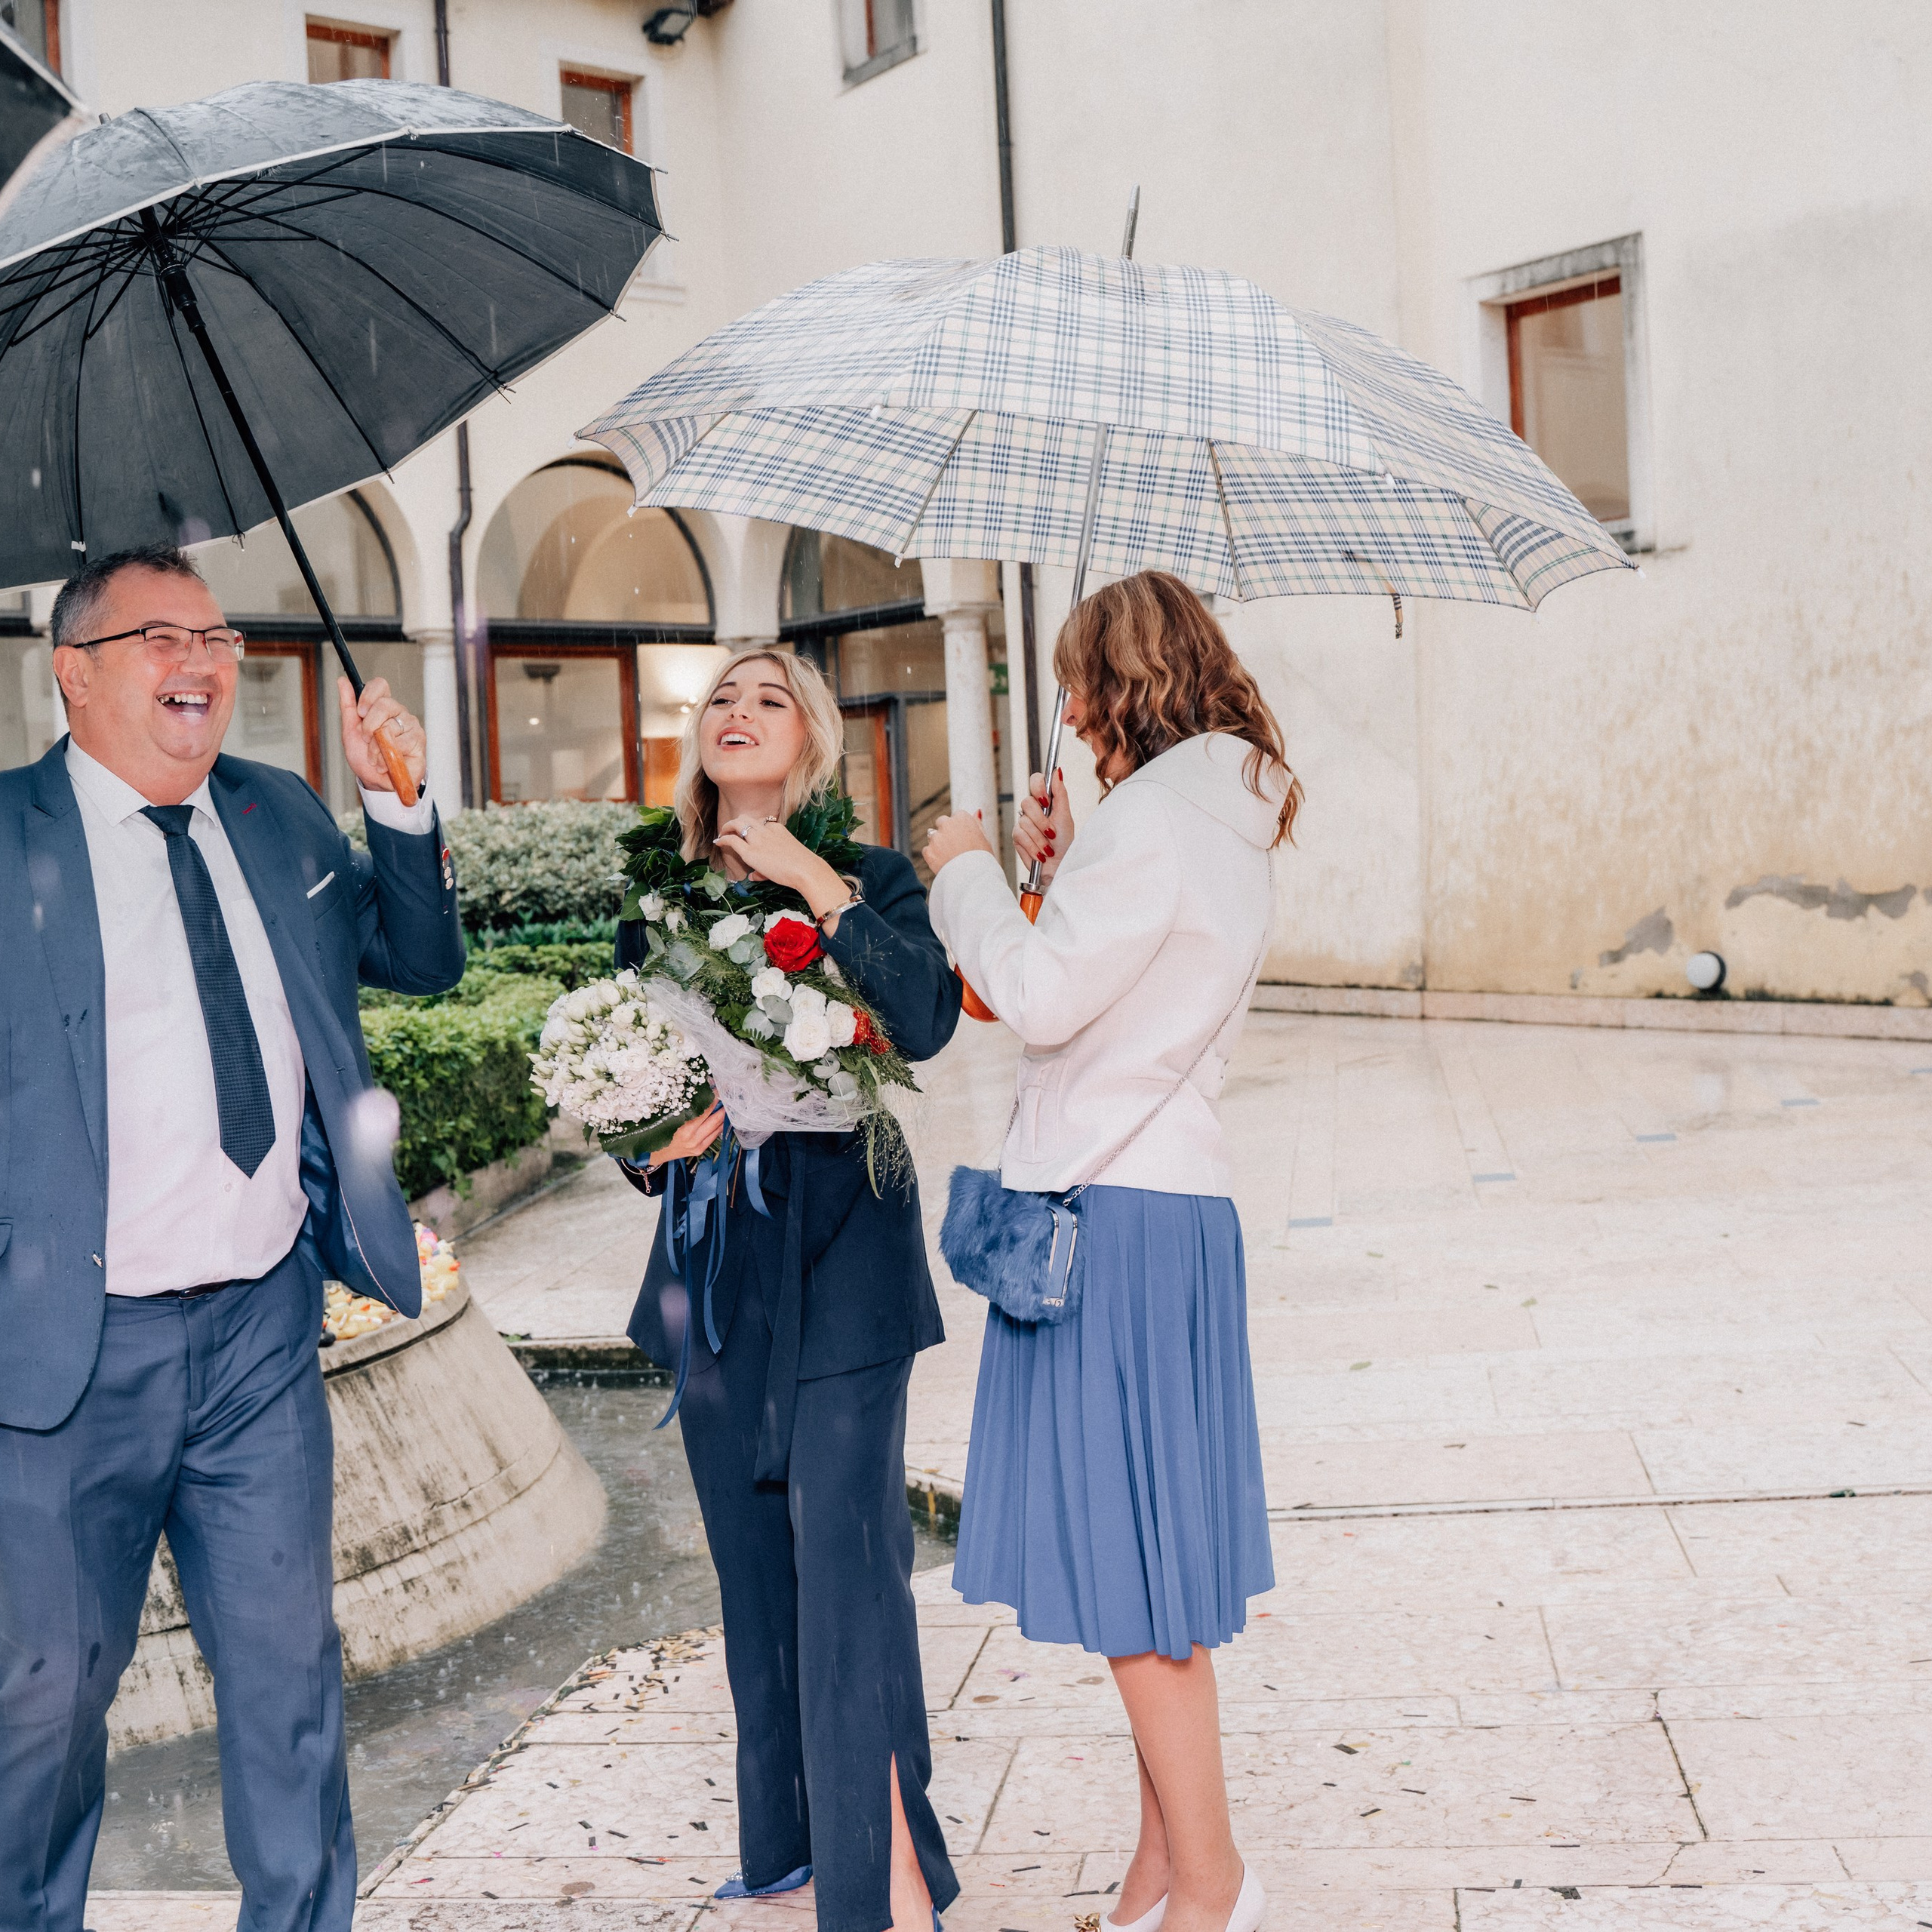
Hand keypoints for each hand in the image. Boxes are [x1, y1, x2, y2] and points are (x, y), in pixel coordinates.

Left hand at [338, 675, 425, 793]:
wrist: (378, 783)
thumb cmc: (366, 758)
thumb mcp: (350, 731)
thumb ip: (348, 706)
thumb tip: (342, 681)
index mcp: (382, 706)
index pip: (380, 685)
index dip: (369, 695)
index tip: (360, 712)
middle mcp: (398, 712)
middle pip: (384, 704)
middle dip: (369, 726)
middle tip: (367, 740)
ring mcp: (411, 725)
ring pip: (390, 727)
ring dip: (377, 748)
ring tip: (377, 758)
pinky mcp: (419, 741)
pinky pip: (400, 743)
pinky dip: (388, 757)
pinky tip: (388, 763)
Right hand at [648, 1101, 726, 1169]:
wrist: (654, 1153)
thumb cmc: (660, 1132)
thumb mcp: (670, 1117)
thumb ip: (686, 1108)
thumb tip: (701, 1095)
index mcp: (684, 1127)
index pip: (705, 1109)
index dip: (713, 1099)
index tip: (717, 1091)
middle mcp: (692, 1137)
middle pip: (715, 1119)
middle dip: (722, 1107)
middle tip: (727, 1097)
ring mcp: (697, 1145)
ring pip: (718, 1128)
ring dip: (723, 1116)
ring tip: (726, 1106)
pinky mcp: (700, 1150)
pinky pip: (714, 1136)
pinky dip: (719, 1126)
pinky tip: (721, 1119)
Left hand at [714, 815, 847, 917]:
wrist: (806, 869)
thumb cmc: (801, 867)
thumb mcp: (786, 860)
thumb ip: (768, 866)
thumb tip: (753, 875)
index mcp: (777, 828)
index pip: (761, 821)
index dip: (752, 826)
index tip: (747, 833)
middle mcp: (766, 830)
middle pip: (746, 817)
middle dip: (736, 822)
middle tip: (730, 830)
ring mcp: (758, 840)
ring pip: (737, 823)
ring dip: (728, 827)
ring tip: (722, 834)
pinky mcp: (751, 852)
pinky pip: (732, 840)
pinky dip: (723, 839)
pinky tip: (719, 842)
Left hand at [923, 808, 994, 873]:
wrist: (973, 878)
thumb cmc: (982, 859)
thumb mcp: (985, 839)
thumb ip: (977, 824)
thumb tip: (976, 812)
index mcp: (963, 818)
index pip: (957, 816)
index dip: (961, 828)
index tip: (965, 838)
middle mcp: (947, 824)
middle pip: (942, 822)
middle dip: (946, 831)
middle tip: (955, 846)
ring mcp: (936, 838)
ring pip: (933, 836)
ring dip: (938, 843)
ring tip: (950, 857)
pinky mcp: (928, 851)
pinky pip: (927, 850)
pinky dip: (933, 856)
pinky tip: (944, 863)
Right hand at [1013, 769, 1072, 883]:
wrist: (1059, 866)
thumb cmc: (1065, 842)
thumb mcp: (1065, 816)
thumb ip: (1060, 793)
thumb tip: (1057, 770)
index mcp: (1046, 800)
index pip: (1035, 781)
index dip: (1038, 787)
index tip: (1046, 801)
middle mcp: (1032, 809)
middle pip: (1027, 803)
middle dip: (1041, 821)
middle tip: (1051, 833)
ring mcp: (1022, 822)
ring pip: (1024, 822)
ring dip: (1039, 838)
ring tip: (1049, 848)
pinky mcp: (1017, 837)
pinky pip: (1020, 836)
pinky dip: (1033, 846)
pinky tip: (1041, 854)